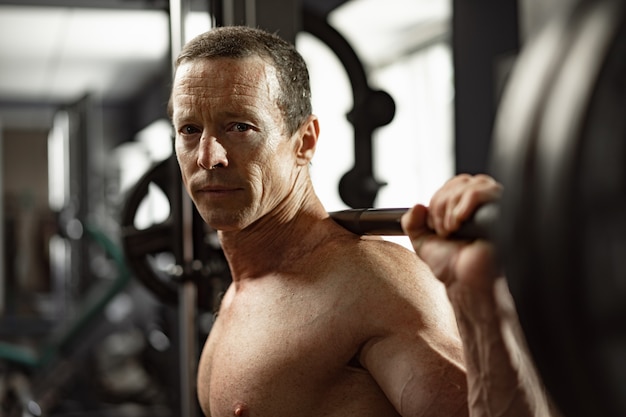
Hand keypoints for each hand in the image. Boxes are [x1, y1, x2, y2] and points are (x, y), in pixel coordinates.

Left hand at [401, 174, 502, 292]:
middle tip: (444, 230)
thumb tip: (416, 207)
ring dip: (451, 209)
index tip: (435, 225)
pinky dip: (462, 206)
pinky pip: (481, 192)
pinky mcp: (502, 212)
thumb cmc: (451, 264)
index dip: (438, 200)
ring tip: (453, 230)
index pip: (453, 184)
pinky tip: (460, 224)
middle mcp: (484, 205)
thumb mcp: (422, 240)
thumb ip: (412, 222)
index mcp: (468, 207)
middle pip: (460, 181)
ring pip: (469, 185)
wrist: (464, 282)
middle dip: (441, 205)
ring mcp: (495, 207)